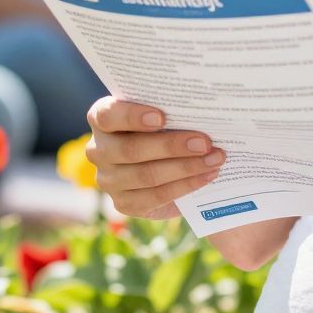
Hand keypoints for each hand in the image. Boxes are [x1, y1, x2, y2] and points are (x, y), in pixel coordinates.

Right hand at [85, 96, 225, 219]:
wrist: (164, 161)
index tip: (163, 117)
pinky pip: (155, 197)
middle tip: (205, 142)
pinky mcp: (123, 203)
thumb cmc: (164, 125)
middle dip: (171, 146)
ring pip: (146, 175)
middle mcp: (98, 149)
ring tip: (214, 159)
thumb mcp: (162, 112)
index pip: (108, 115)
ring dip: (185, 168)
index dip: (132, 116)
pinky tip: (206, 176)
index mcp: (101, 118)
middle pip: (131, 149)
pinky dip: (185, 186)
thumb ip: (170, 109)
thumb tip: (202, 110)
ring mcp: (107, 180)